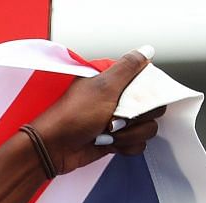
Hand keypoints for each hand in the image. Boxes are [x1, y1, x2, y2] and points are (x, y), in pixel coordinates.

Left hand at [28, 48, 165, 175]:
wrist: (53, 149)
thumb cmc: (72, 117)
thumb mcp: (103, 86)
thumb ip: (128, 67)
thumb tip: (147, 50)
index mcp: (115, 82)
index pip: (148, 82)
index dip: (147, 92)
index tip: (136, 99)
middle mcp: (118, 100)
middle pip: (152, 107)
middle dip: (137, 116)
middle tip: (116, 117)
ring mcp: (118, 122)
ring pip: (146, 127)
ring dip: (130, 134)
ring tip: (109, 133)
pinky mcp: (116, 140)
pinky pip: (137, 144)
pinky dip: (126, 146)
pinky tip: (110, 143)